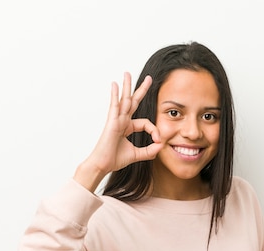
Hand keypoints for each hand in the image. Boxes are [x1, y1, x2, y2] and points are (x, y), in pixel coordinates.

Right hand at [73, 72, 162, 190]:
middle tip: (149, 78)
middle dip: (141, 89)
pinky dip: (114, 95)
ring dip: (126, 86)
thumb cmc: (115, 159)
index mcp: (128, 127)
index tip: (158, 141)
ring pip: (124, 100)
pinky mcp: (111, 122)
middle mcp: (122, 121)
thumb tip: (161, 146)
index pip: (146, 123)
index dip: (155, 131)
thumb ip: (149, 151)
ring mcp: (116, 120)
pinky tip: (115, 84)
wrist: (103, 165)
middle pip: (133, 102)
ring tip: (127, 73)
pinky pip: (114, 106)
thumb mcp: (137, 154)